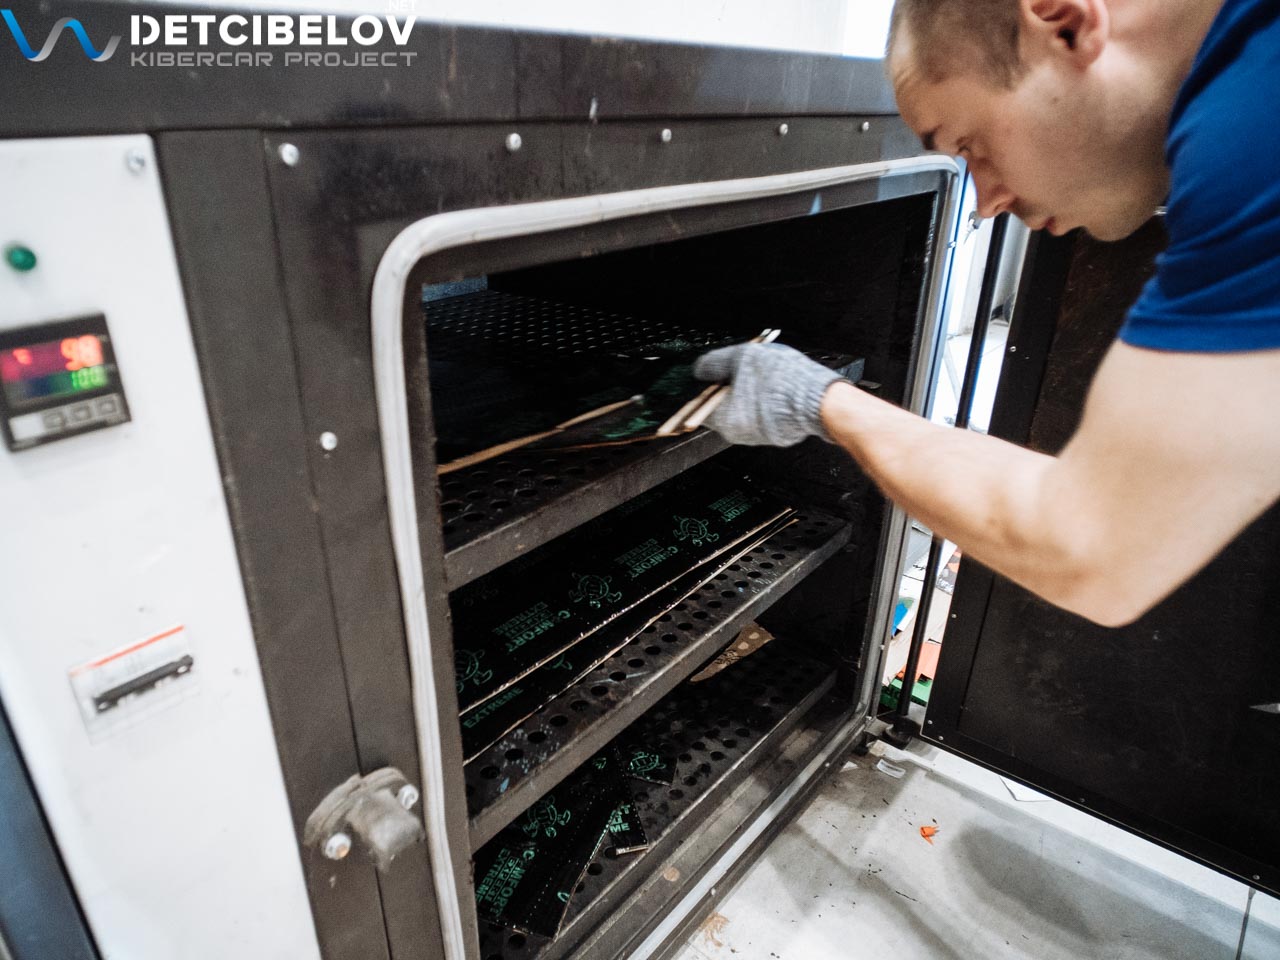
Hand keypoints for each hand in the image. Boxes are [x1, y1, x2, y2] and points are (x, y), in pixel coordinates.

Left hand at [692, 342, 845, 445]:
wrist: (821, 401)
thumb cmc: (782, 380)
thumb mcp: (742, 358)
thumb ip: (715, 362)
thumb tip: (700, 368)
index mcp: (722, 418)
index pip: (697, 404)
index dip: (701, 385)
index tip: (709, 372)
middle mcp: (736, 433)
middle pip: (719, 406)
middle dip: (726, 386)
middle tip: (738, 367)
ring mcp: (755, 435)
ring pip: (741, 408)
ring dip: (746, 391)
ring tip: (760, 373)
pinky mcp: (773, 433)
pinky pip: (759, 413)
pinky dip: (762, 399)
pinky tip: (774, 385)